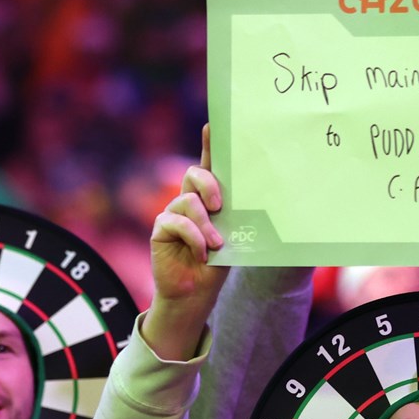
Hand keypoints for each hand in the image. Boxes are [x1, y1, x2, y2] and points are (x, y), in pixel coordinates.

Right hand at [146, 125, 230, 359]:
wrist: (196, 293)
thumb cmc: (216, 264)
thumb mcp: (232, 236)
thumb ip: (234, 216)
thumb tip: (257, 196)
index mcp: (208, 198)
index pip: (209, 166)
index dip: (210, 145)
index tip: (213, 125)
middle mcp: (188, 200)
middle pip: (194, 174)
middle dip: (209, 185)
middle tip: (220, 205)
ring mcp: (172, 212)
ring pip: (188, 201)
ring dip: (205, 224)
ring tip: (216, 244)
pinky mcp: (161, 228)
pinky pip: (176, 222)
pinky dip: (194, 238)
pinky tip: (201, 253)